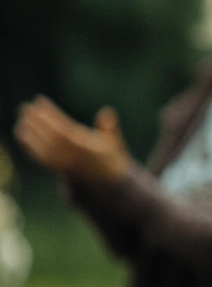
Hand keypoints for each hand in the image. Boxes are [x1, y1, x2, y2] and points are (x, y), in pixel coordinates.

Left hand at [14, 98, 130, 184]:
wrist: (104, 185)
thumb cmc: (110, 159)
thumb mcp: (115, 143)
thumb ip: (110, 127)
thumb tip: (106, 110)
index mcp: (86, 148)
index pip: (64, 129)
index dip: (51, 115)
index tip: (40, 101)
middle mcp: (72, 157)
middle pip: (50, 137)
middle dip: (37, 121)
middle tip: (26, 107)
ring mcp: (63, 164)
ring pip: (42, 146)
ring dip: (30, 131)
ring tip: (22, 118)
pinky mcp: (56, 168)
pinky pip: (40, 156)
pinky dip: (29, 144)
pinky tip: (22, 133)